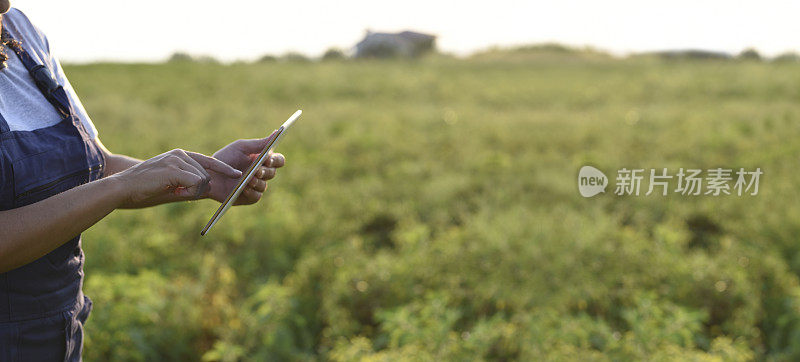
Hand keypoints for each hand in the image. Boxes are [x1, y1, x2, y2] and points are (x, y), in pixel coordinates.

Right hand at [110, 149, 241, 207]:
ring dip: (190, 192)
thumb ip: (189, 184)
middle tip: (177, 192)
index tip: (237, 174)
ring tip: (171, 190)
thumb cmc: (145, 189)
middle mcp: (180, 154)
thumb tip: (207, 190)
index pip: (208, 160)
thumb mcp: (171, 184)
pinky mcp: (174, 168)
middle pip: (207, 176)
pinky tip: (172, 190)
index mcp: (180, 155)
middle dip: (197, 190)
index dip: (224, 169)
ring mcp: (177, 159)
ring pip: (202, 181)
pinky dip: (187, 192)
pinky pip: (196, 184)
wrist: (123, 188)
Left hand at [210, 131, 285, 204]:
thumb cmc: (224, 158)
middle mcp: (261, 173)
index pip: (278, 160)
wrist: (209, 174)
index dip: (275, 160)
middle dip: (265, 172)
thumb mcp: (241, 147)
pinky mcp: (249, 197)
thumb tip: (276, 133)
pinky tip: (245, 189)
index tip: (268, 160)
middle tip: (256, 171)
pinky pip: (256, 196)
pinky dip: (251, 192)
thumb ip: (259, 143)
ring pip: (264, 185)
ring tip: (248, 180)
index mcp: (262, 160)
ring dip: (257, 182)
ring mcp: (256, 186)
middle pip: (272, 173)